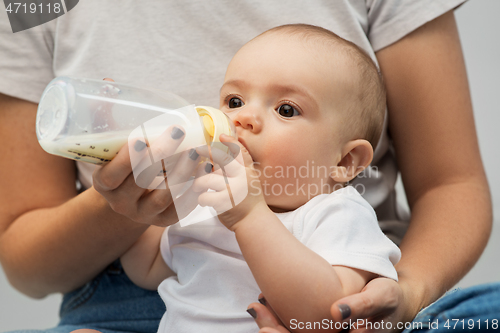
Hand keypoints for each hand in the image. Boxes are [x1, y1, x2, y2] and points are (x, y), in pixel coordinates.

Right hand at [93, 80, 202, 226]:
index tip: (142, 137)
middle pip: (142, 183)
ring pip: (166, 195)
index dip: (127, 158)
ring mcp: (144, 214)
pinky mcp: (165, 220)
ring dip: (183, 171)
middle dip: (161, 157)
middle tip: (179, 132)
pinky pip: (182, 206)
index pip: (112, 175)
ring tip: (199, 149)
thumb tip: (107, 84)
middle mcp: (122, 203)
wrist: (128, 196)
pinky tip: (206, 169)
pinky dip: (194, 187)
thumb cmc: (119, 162)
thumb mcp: (108, 143)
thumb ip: (106, 117)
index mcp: (103, 184)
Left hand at [192, 133, 267, 229]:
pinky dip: (201, 199)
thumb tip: (223, 151)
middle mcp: (242, 177)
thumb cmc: (248, 201)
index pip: (240, 151)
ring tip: (197, 187)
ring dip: (199, 183)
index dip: (230, 141)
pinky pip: (205, 196)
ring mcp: (233, 189)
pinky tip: (203, 201)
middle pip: (222, 158)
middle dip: (207, 152)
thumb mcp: (249, 180)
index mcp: (247, 171)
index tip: (220, 136)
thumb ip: (239, 167)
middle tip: (196, 149)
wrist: (254, 222)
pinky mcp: (225, 202)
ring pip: (208, 178)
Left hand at [252, 278, 416, 332]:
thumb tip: (337, 312)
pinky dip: (280, 316)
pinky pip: (299, 326)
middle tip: (256, 311)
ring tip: (257, 308)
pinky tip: (265, 303)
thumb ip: (362, 305)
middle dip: (275, 329)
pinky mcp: (322, 326)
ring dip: (273, 323)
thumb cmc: (388, 298)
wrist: (392, 301)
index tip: (265, 329)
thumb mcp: (381, 296)